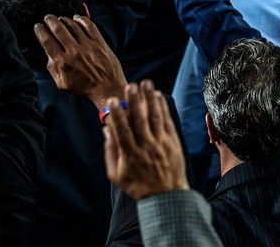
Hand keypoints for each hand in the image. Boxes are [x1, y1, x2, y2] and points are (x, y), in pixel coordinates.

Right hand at [34, 14, 126, 110]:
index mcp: (63, 62)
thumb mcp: (62, 83)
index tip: (38, 26)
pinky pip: (90, 26)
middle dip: (50, 21)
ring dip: (65, 19)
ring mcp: (88, 46)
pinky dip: (83, 19)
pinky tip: (77, 17)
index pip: (47, 41)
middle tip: (47, 17)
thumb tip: (47, 52)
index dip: (40, 31)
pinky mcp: (100, 43)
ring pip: (73, 26)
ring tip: (60, 18)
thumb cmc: (84, 87)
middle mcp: (74, 52)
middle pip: (58, 30)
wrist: (107, 89)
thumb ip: (52, 67)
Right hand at [104, 81, 189, 200]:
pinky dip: (162, 108)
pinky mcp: (172, 141)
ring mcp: (161, 143)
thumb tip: (106, 130)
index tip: (112, 101)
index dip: (117, 115)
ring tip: (146, 84)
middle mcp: (146, 147)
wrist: (166, 195)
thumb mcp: (117, 174)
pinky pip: (167, 121)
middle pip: (140, 121)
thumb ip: (110, 152)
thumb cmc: (139, 185)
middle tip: (131, 86)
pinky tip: (158, 96)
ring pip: (155, 118)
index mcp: (130, 155)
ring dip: (150, 99)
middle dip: (134, 102)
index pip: (122, 131)